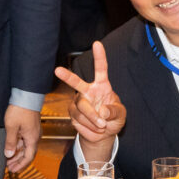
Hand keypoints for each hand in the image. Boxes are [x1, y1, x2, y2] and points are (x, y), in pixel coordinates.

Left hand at [3, 104, 41, 173]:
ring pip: (25, 147)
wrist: (26, 95)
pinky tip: (11, 147)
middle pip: (27, 154)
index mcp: (32, 139)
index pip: (28, 157)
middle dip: (18, 161)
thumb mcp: (11, 127)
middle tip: (9, 167)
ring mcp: (32, 131)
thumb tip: (9, 155)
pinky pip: (24, 140)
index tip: (13, 170)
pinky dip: (18, 146)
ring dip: (17, 154)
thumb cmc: (19, 110)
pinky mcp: (29, 127)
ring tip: (8, 159)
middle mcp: (34, 137)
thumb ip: (10, 142)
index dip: (21, 165)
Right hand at [54, 42, 125, 157]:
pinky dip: (90, 128)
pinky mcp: (73, 115)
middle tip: (57, 70)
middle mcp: (87, 91)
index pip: (100, 69)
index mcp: (101, 86)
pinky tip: (95, 128)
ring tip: (102, 125)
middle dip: (66, 76)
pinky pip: (79, 121)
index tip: (97, 44)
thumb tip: (102, 111)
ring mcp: (78, 103)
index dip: (99, 56)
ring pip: (81, 109)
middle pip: (76, 83)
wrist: (104, 134)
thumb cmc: (113, 119)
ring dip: (93, 119)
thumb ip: (114, 111)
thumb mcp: (120, 114)